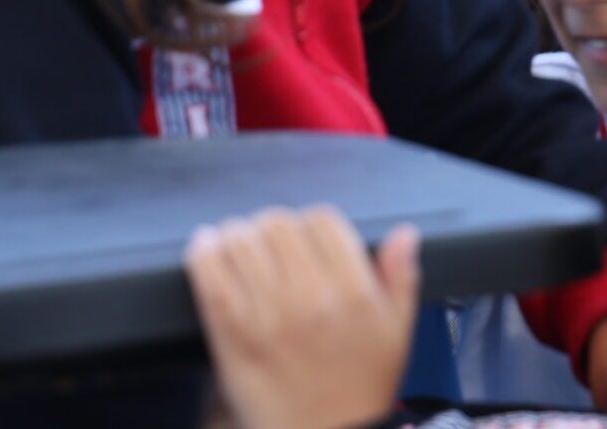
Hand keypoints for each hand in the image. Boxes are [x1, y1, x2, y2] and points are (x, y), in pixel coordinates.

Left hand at [185, 207, 419, 428]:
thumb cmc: (362, 386)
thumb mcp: (398, 331)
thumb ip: (401, 277)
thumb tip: (403, 234)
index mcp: (353, 290)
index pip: (322, 220)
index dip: (310, 222)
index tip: (304, 237)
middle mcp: (309, 296)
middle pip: (277, 224)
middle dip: (271, 227)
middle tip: (269, 243)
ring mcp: (266, 315)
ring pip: (240, 242)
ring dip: (236, 236)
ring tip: (236, 244)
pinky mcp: (231, 336)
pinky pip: (210, 278)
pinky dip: (203, 254)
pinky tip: (206, 247)